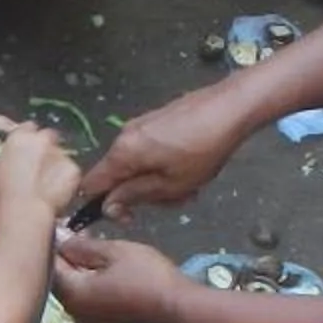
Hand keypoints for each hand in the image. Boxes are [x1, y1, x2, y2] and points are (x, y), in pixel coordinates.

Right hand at [0, 121, 80, 219]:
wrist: (24, 207)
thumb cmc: (3, 192)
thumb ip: (9, 157)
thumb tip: (14, 159)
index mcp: (20, 136)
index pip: (28, 128)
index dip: (28, 141)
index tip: (26, 152)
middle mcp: (42, 138)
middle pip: (48, 137)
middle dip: (45, 149)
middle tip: (38, 168)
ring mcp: (60, 153)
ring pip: (60, 154)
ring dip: (55, 164)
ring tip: (47, 183)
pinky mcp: (73, 169)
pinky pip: (70, 170)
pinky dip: (66, 178)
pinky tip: (57, 190)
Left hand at [51, 232, 180, 322]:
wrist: (181, 311)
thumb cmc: (148, 277)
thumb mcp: (114, 252)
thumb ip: (81, 245)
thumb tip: (57, 236)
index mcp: (73, 295)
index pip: (50, 264)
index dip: (55, 241)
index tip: (64, 222)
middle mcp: (75, 313)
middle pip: (61, 279)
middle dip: (67, 255)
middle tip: (81, 230)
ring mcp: (90, 322)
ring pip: (76, 290)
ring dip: (80, 268)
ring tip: (95, 245)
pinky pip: (89, 300)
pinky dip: (91, 282)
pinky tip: (106, 268)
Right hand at [78, 83, 251, 215]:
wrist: (230, 106)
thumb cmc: (202, 150)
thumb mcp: (171, 185)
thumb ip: (134, 196)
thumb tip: (107, 206)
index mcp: (122, 152)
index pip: (91, 184)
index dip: (103, 205)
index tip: (130, 216)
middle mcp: (124, 135)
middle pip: (118, 175)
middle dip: (141, 193)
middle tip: (174, 200)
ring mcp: (141, 125)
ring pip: (137, 164)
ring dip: (158, 180)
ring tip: (189, 184)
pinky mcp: (156, 119)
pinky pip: (149, 150)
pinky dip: (164, 164)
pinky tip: (190, 165)